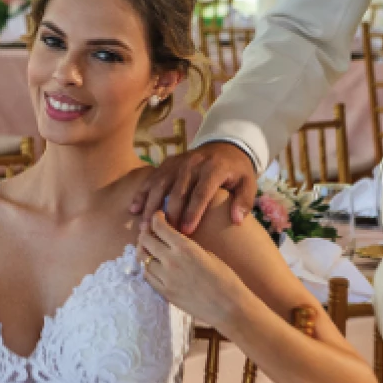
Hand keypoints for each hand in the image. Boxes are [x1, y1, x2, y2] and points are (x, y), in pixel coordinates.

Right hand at [128, 141, 258, 235]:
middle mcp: (193, 163)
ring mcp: (178, 162)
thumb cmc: (236, 171)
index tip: (186, 231)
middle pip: (178, 191)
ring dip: (151, 206)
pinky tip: (134, 210)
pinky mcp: (167, 163)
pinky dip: (142, 193)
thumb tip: (236, 220)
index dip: (193, 212)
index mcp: (214, 168)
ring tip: (145, 227)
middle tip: (164, 236)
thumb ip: (244, 201)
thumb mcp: (248, 183)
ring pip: (160, 185)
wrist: (225, 147)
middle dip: (170, 214)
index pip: (201, 192)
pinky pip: (152, 178)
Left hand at [138, 211, 254, 328]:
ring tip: (150, 249)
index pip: (158, 226)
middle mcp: (171, 261)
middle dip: (146, 232)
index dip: (156, 218)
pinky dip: (148, 268)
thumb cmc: (225, 278)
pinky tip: (154, 266)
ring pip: (143, 259)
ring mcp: (165, 278)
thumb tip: (172, 240)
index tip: (158, 216)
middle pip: (145, 240)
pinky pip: (147, 276)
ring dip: (144, 250)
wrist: (228, 307)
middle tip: (150, 231)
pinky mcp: (165, 293)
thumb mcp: (207, 254)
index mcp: (184, 247)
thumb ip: (186, 246)